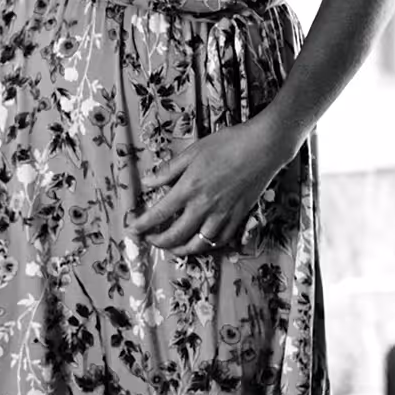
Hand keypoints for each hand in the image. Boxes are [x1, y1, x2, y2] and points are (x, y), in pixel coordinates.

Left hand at [133, 122, 288, 256]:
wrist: (263, 147)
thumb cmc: (227, 144)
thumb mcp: (192, 152)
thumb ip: (168, 170)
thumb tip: (147, 181)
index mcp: (188, 189)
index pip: (158, 214)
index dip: (141, 225)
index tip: (131, 230)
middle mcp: (203, 207)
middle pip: (175, 235)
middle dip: (158, 242)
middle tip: (149, 240)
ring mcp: (222, 215)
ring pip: (198, 244)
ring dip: (180, 249)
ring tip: (172, 248)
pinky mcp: (238, 217)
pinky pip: (220, 240)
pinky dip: (207, 246)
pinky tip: (200, 243)